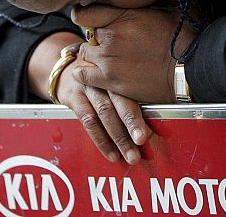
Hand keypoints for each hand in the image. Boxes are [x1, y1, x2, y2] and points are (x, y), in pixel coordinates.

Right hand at [28, 32, 150, 164]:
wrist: (68, 70)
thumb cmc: (100, 79)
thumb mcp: (116, 80)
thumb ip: (134, 94)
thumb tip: (158, 126)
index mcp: (119, 71)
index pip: (134, 91)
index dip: (144, 110)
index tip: (154, 127)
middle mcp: (103, 76)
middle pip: (119, 100)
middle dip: (131, 123)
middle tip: (142, 142)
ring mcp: (88, 85)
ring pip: (104, 112)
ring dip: (118, 137)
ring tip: (130, 155)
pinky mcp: (74, 96)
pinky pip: (87, 121)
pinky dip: (101, 139)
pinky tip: (111, 153)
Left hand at [70, 5, 197, 102]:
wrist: (189, 70)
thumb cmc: (182, 39)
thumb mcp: (163, 10)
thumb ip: (142, 4)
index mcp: (123, 15)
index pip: (86, 13)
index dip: (84, 15)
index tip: (87, 19)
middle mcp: (112, 35)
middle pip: (88, 34)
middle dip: (96, 37)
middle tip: (111, 44)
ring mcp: (109, 58)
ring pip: (85, 53)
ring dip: (93, 55)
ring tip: (109, 59)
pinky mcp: (110, 79)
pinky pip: (83, 74)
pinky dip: (85, 72)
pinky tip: (94, 72)